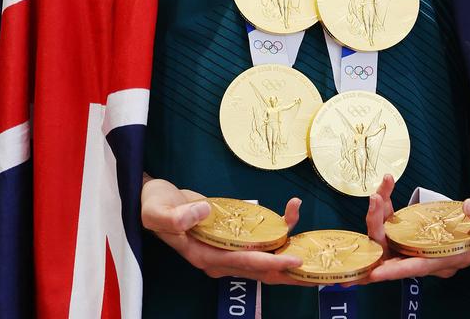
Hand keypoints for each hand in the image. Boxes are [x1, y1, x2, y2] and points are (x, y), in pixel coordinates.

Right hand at [141, 176, 305, 284]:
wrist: (152, 199)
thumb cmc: (153, 206)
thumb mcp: (157, 211)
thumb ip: (178, 217)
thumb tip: (204, 213)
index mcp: (204, 256)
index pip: (243, 263)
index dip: (270, 263)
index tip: (294, 261)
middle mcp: (219, 258)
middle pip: (261, 270)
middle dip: (288, 270)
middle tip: (317, 266)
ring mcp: (226, 249)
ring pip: (263, 256)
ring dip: (287, 246)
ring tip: (307, 226)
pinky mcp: (231, 237)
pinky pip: (259, 239)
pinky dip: (277, 228)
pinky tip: (290, 211)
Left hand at [345, 177, 469, 284]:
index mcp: (456, 256)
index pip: (422, 266)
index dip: (397, 270)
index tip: (375, 273)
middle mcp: (439, 256)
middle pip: (400, 255)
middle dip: (381, 232)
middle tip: (376, 203)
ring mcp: (429, 246)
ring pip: (394, 241)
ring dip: (381, 218)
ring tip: (380, 192)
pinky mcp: (424, 234)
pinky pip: (399, 229)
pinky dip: (388, 212)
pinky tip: (385, 192)